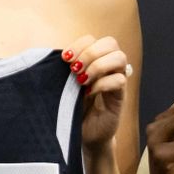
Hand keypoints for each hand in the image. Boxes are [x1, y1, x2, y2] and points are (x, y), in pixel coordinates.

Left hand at [64, 35, 131, 151]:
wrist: (82, 134)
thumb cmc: (72, 108)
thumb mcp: (64, 86)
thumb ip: (63, 71)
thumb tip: (54, 57)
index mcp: (94, 60)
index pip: (92, 39)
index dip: (79, 45)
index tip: (65, 59)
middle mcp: (108, 67)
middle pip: (110, 42)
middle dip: (90, 52)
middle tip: (75, 69)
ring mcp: (116, 80)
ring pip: (120, 58)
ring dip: (98, 65)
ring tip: (83, 80)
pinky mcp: (120, 96)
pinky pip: (120, 80)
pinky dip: (102, 84)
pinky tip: (89, 93)